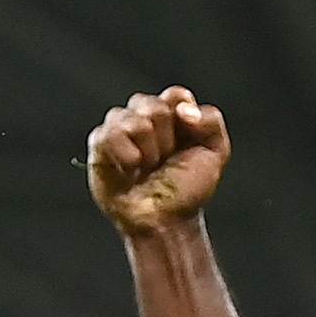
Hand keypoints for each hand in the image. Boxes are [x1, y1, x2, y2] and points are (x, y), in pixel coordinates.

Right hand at [86, 88, 229, 234]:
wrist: (167, 221)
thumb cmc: (187, 190)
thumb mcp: (216, 152)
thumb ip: (211, 120)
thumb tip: (184, 109)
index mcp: (171, 115)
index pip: (175, 95)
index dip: (182, 114)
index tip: (186, 140)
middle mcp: (143, 117)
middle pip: (152, 106)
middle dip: (166, 139)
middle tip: (165, 162)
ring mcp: (120, 129)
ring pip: (131, 120)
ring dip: (148, 152)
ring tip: (147, 169)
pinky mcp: (99, 145)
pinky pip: (109, 133)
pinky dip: (125, 156)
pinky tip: (129, 171)